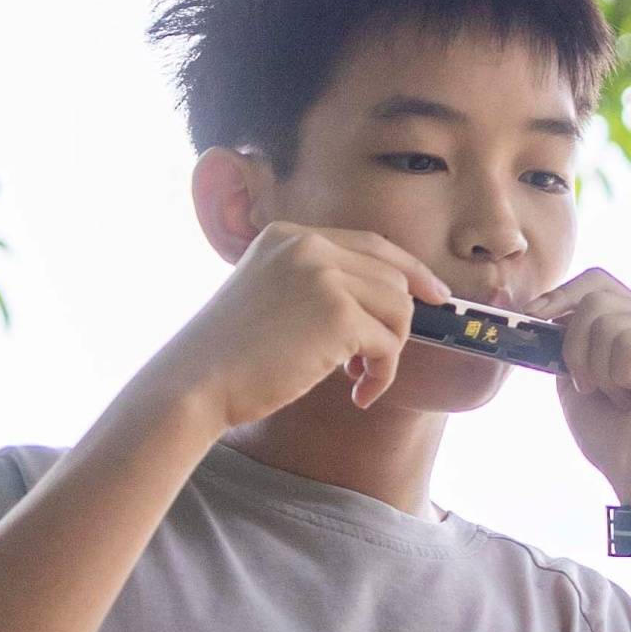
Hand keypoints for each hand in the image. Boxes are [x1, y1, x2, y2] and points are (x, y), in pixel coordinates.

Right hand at [150, 224, 442, 428]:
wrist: (193, 385)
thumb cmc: (229, 356)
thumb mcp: (270, 296)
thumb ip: (317, 285)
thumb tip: (392, 299)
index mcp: (289, 235)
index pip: (372, 244)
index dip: (411, 271)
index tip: (438, 295)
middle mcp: (308, 246)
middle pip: (392, 278)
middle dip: (393, 324)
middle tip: (368, 363)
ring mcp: (323, 276)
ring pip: (399, 310)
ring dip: (387, 352)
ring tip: (357, 380)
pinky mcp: (338, 315)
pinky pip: (388, 345)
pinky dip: (382, 376)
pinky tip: (357, 395)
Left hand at [539, 269, 630, 507]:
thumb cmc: (615, 435)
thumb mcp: (577, 376)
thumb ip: (564, 340)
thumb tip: (532, 307)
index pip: (597, 281)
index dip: (561, 295)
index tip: (534, 318)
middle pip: (595, 298)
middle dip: (575, 347)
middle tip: (592, 387)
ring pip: (606, 321)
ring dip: (599, 369)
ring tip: (623, 397)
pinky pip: (626, 342)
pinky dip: (619, 377)